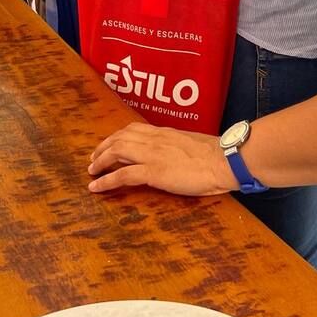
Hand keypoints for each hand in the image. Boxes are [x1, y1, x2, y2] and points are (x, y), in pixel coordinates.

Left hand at [88, 122, 236, 195]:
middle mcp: (155, 140)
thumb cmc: (218, 154)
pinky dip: (106, 180)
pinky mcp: (153, 172)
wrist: (225, 160)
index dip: (117, 137)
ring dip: (100, 162)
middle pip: (120, 138)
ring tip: (91, 172)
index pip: (134, 129)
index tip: (110, 144)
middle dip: (103, 148)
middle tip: (93, 159)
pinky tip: (96, 187)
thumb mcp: (193, 144)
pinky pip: (123, 175)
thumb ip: (180, 146)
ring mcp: (153, 155)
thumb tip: (177, 153)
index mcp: (165, 133)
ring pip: (116, 152)